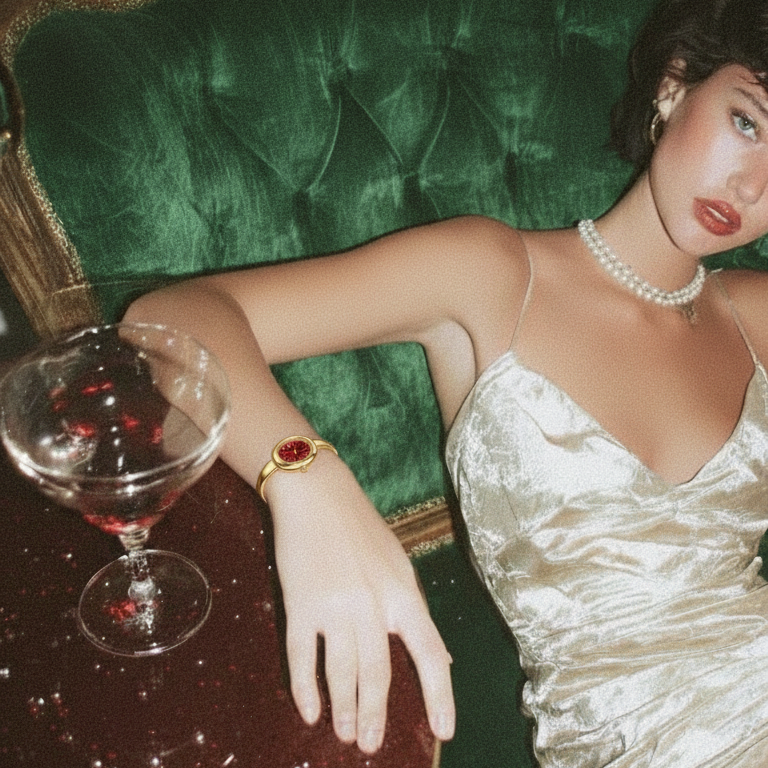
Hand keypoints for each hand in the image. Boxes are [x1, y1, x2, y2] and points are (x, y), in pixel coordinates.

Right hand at [266, 454, 455, 753]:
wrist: (316, 492)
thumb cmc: (359, 526)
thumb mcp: (399, 563)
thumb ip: (415, 610)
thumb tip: (440, 656)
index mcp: (403, 593)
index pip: (430, 653)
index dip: (440, 695)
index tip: (444, 731)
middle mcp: (373, 604)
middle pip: (377, 673)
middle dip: (375, 713)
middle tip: (370, 744)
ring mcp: (335, 606)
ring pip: (341, 672)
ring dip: (343, 708)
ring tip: (344, 734)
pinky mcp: (300, 604)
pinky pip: (302, 657)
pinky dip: (305, 688)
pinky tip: (309, 710)